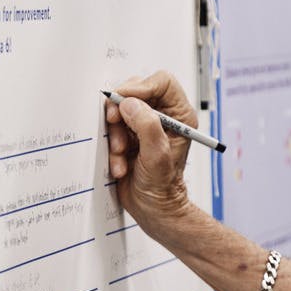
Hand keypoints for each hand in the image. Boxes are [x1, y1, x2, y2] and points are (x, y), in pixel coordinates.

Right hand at [105, 71, 196, 227]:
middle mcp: (162, 116)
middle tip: (114, 122)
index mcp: (179, 115)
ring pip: (120, 108)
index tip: (125, 100)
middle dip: (122, 109)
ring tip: (120, 152)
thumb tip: (129, 104)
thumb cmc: (162, 186)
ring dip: (115, 131)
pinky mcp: (128, 134)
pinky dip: (111, 144)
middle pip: (136, 90)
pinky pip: (111, 126)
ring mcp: (143, 124)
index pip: (162, 83)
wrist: (151, 207)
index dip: (141, 87)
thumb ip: (146, 126)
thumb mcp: (157, 156)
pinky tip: (120, 163)